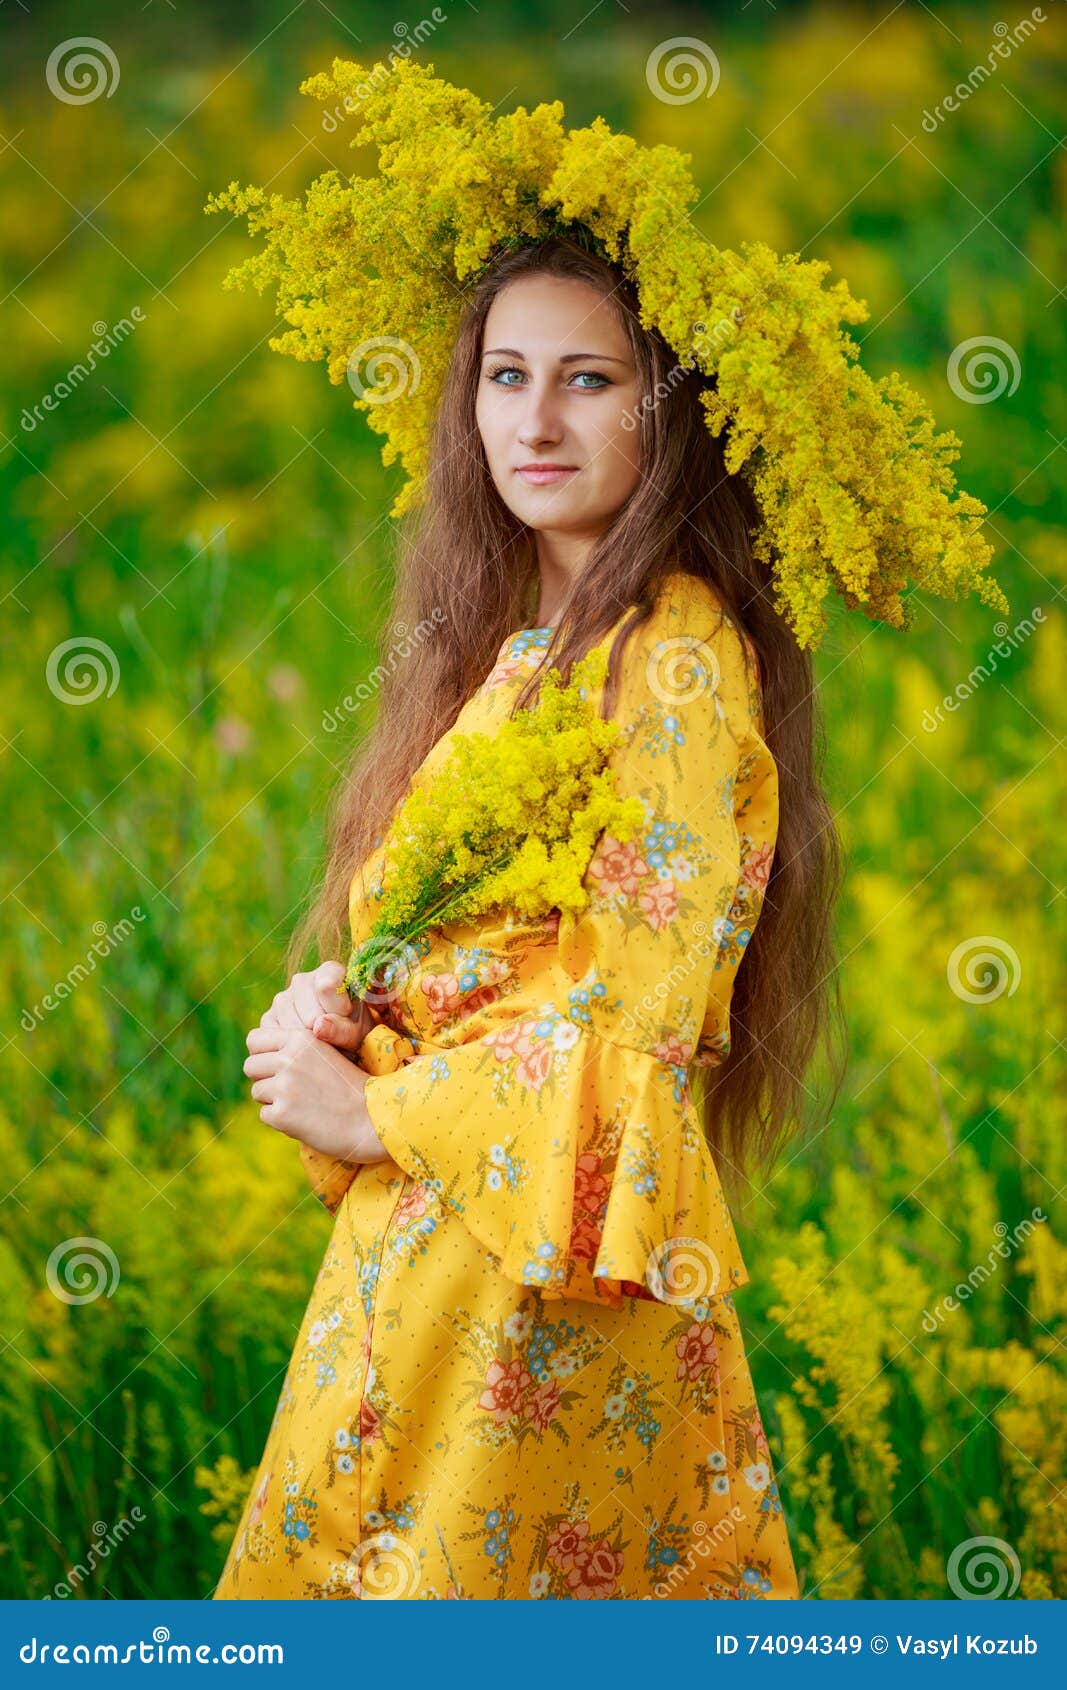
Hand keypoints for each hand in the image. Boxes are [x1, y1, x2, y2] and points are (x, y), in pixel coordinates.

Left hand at [243, 1025, 389, 1165]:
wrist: (374, 1118)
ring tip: (303, 1104)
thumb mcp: (327, 1053)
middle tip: (289, 1088)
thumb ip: (296, 1050)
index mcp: (301, 1038)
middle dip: (265, 1078)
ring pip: (257, 1091)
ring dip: (274, 1100)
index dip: (262, 1052)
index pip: (255, 1038)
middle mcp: (289, 1058)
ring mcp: (284, 1086)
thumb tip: (260, 1055)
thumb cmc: (353, 1087)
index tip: (275, 1064)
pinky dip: (281, 1120)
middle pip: (251, 1066)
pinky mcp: (282, 1113)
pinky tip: (305, 1118)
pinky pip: (264, 1115)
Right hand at [260, 960, 376, 1059]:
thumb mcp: (358, 1032)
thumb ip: (343, 1029)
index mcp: (329, 971)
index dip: (339, 1009)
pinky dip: (291, 1048)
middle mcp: (301, 980)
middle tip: (336, 1038)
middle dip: (324, 1031)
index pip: (327, 986)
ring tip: (323, 1044)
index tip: (348, 1018)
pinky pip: (276, 1037)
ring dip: (308, 1042)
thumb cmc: (354, 1032)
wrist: (339, 1046)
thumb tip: (318, 1027)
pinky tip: (306, 1048)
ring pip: (292, 1026)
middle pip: (309, 1012)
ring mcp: (281, 999)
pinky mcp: (268, 1020)